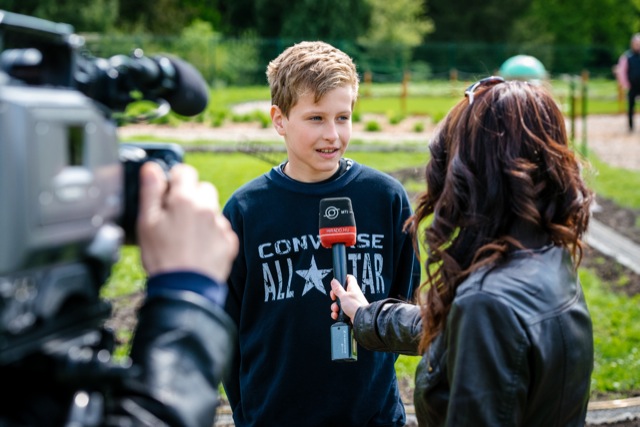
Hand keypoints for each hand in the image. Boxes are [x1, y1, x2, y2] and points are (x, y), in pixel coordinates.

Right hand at [137, 161, 237, 283]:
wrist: (185, 290)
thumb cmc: (162, 257)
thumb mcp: (146, 223)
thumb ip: (150, 191)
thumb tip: (152, 168)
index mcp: (185, 199)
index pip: (185, 171)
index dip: (175, 180)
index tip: (169, 193)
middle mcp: (207, 208)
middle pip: (203, 189)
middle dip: (191, 197)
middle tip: (177, 217)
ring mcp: (220, 225)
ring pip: (213, 209)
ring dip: (203, 215)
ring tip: (187, 236)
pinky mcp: (229, 242)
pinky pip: (222, 229)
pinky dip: (213, 234)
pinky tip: (199, 248)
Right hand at [330, 274, 369, 321]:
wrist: (362, 319)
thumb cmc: (356, 306)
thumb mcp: (343, 296)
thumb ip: (338, 289)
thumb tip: (334, 281)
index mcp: (352, 288)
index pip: (348, 278)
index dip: (342, 279)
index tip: (336, 283)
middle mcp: (352, 295)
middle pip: (341, 292)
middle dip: (335, 296)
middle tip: (334, 298)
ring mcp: (351, 303)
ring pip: (339, 302)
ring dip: (335, 306)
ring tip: (336, 309)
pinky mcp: (350, 311)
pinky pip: (341, 311)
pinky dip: (337, 313)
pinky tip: (337, 315)